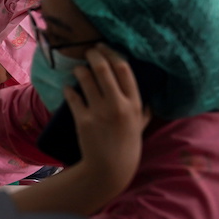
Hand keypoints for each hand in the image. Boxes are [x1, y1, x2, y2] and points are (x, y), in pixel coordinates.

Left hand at [68, 45, 150, 191]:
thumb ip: (145, 112)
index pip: (124, 69)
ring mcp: (100, 112)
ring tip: (78, 69)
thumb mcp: (140, 128)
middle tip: (88, 51)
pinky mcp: (84, 120)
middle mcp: (118, 105)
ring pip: (86, 79)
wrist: (109, 170)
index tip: (104, 48)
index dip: (112, 54)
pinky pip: (73, 97)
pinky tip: (67, 88)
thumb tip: (150, 101)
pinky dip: (69, 90)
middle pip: (104, 68)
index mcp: (134, 104)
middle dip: (94, 55)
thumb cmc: (127, 148)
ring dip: (80, 70)